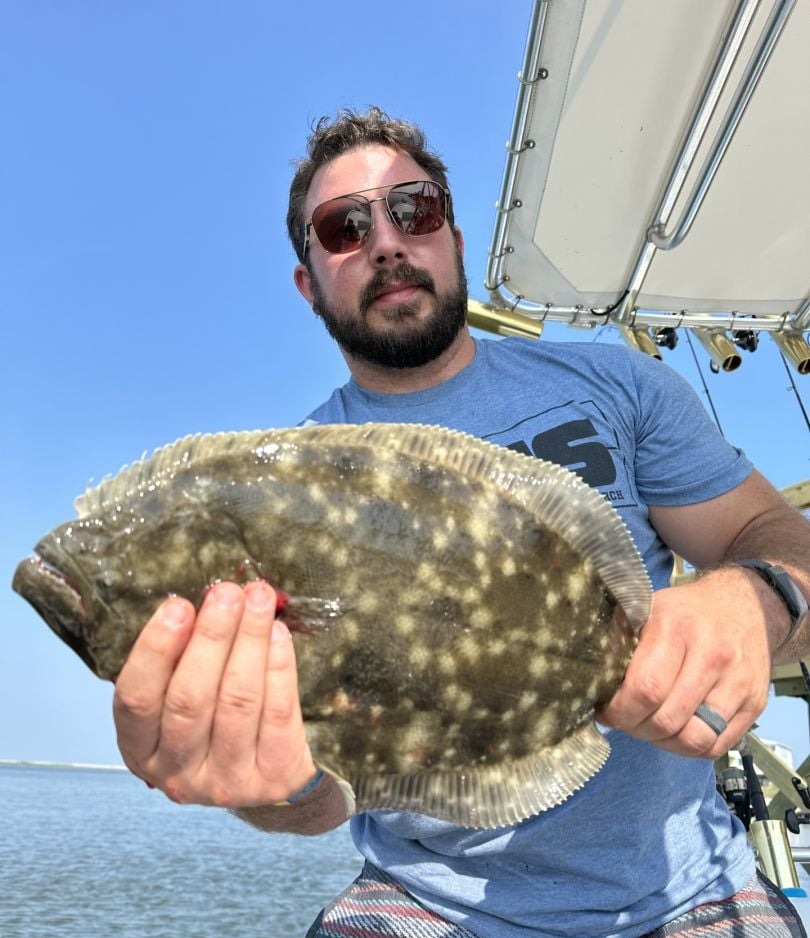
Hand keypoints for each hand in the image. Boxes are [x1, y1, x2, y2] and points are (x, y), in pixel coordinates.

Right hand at [113, 580, 316, 806]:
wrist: (267, 780)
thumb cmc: (215, 723)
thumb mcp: (179, 699)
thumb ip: (181, 661)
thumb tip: (204, 602)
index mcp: (141, 750)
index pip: (136, 700)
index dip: (156, 650)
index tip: (178, 606)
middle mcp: (177, 774)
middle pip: (191, 699)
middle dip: (212, 638)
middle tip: (228, 594)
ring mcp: (226, 781)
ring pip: (238, 702)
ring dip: (250, 641)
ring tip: (259, 599)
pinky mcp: (272, 778)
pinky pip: (278, 713)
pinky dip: (280, 667)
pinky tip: (279, 633)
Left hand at [597, 571, 771, 758]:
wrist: (744, 604)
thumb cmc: (685, 611)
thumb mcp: (647, 609)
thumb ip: (619, 639)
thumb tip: (586, 677)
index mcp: (677, 628)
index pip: (645, 689)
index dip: (619, 711)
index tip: (605, 711)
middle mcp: (713, 656)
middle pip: (667, 720)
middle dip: (636, 729)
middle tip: (625, 720)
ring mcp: (738, 682)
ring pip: (694, 740)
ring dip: (663, 743)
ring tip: (650, 727)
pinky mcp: (755, 704)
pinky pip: (717, 746)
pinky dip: (690, 748)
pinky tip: (676, 730)